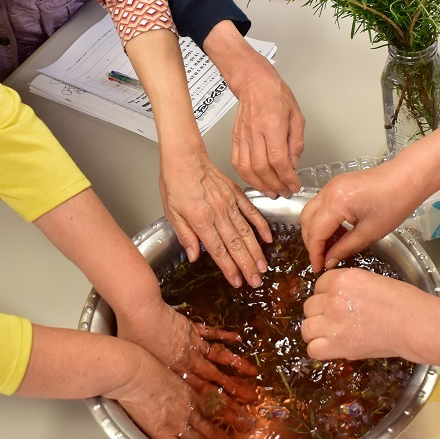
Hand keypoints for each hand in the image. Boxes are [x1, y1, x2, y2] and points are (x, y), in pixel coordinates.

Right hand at [112, 352, 248, 438]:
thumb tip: (178, 385)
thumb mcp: (170, 369)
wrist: (135, 372)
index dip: (231, 418)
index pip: (216, 410)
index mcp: (191, 393)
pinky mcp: (163, 433)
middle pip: (214, 430)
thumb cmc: (147, 364)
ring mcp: (178, 423)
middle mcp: (189, 410)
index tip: (244, 424)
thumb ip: (178, 380)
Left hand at [119, 302, 260, 400]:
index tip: (233, 412)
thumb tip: (157, 393)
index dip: (220, 403)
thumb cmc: (135, 338)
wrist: (140, 311)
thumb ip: (155, 379)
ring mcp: (193, 343)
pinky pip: (212, 333)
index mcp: (178, 372)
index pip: (203, 393)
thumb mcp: (143, 366)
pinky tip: (238, 339)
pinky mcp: (192, 327)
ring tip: (253, 372)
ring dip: (237, 365)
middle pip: (217, 378)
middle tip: (251, 397)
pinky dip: (225, 336)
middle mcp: (190, 360)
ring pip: (220, 356)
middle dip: (235, 389)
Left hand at [159, 148, 271, 286]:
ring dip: (256, 251)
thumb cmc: (175, 182)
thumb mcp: (171, 212)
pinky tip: (268, 238)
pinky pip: (251, 212)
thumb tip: (194, 256)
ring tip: (263, 267)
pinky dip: (261, 226)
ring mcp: (229, 202)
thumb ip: (185, 235)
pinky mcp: (236, 193)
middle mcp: (218, 212)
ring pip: (246, 232)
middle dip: (247, 266)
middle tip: (256, 282)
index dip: (229, 268)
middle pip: (236, 244)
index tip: (237, 281)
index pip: (218, 250)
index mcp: (200, 219)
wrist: (184, 156)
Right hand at [229, 62, 304, 197]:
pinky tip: (255, 181)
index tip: (294, 185)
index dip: (287, 177)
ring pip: (248, 168)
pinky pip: (237, 162)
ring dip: (260, 185)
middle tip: (285, 191)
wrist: (254, 82)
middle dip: (275, 185)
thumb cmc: (275, 95)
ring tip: (271, 191)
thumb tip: (293, 164)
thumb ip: (296, 143)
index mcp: (273, 125)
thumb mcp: (296, 116)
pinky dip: (246, 176)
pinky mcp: (235, 138)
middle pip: (262, 168)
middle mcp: (256, 132)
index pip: (279, 160)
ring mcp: (243, 136)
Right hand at [300, 161, 414, 271]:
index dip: (314, 253)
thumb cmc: (394, 203)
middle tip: (321, 259)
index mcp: (336, 202)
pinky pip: (321, 205)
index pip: (315, 232)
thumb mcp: (370, 232)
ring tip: (329, 248)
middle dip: (311, 242)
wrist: (407, 178)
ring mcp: (331, 186)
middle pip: (306, 220)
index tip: (318, 268)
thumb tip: (328, 261)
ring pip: (311, 211)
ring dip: (315, 230)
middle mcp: (328, 191)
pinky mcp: (337, 185)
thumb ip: (344, 248)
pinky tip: (336, 233)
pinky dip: (323, 220)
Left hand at [301, 267, 427, 360]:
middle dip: (320, 313)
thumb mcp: (373, 281)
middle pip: (310, 306)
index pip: (319, 285)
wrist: (414, 324)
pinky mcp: (338, 345)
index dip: (326, 295)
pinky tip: (330, 347)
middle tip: (334, 320)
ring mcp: (333, 322)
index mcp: (342, 278)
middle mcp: (333, 298)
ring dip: (315, 331)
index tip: (334, 303)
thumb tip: (340, 299)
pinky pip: (313, 349)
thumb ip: (350, 288)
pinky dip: (319, 350)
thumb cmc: (404, 302)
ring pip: (307, 328)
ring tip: (328, 335)